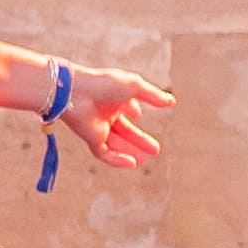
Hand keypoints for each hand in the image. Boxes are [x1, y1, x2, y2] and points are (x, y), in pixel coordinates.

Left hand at [52, 64, 177, 169]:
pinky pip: (104, 153)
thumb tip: (172, 102)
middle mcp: (104, 113)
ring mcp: (97, 126)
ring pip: (116, 143)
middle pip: (124, 130)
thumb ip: (152, 95)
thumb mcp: (134, 86)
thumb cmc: (103, 84)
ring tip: (146, 159)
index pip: (124, 106)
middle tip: (156, 150)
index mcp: (112, 97)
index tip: (137, 114)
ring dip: (131, 151)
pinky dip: (117, 159)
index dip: (131, 110)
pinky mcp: (90, 138)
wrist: (75, 92)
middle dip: (139, 140)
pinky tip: (132, 163)